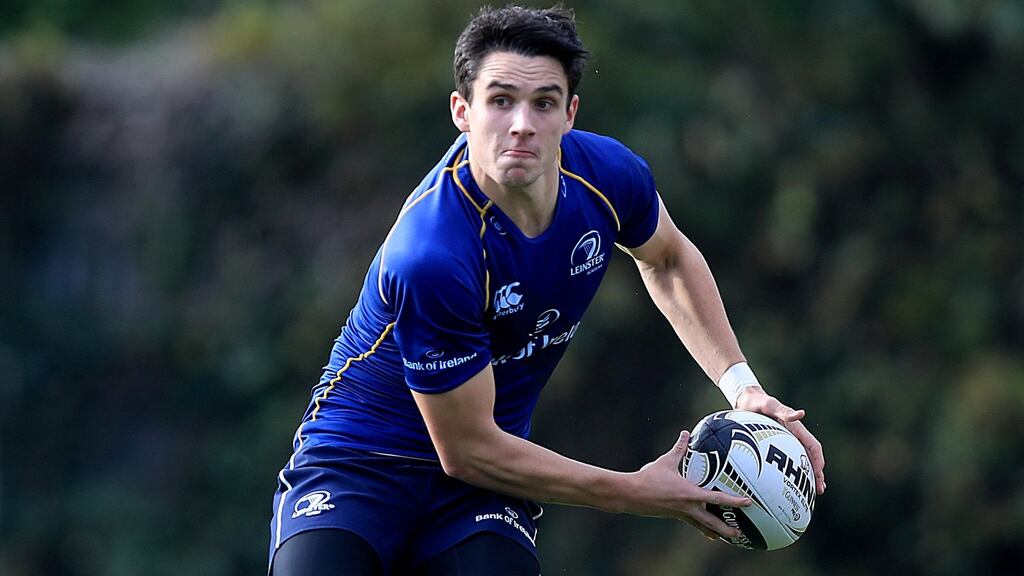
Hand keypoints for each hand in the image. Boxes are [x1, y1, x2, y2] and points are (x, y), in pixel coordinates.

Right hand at [631, 431, 751, 539]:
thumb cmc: (649, 478)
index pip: (717, 499)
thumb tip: (685, 433)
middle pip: (711, 522)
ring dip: (714, 531)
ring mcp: (680, 514)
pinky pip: (691, 522)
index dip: (734, 500)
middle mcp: (687, 507)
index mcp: (689, 494)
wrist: (631, 495)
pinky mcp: (673, 515)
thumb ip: (679, 448)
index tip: (748, 502)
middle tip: (738, 534)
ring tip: (725, 536)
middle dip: (725, 529)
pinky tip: (704, 527)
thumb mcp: (666, 461)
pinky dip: (700, 526)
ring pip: (701, 525)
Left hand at [736, 386, 825, 493]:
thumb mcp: (769, 405)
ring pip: (802, 460)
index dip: (817, 461)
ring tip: (812, 491)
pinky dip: (792, 471)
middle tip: (819, 490)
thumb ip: (783, 411)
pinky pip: (788, 459)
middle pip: (810, 457)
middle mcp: (794, 435)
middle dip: (817, 473)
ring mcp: (787, 440)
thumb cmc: (758, 402)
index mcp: (796, 428)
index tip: (820, 474)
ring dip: (809, 474)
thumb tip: (801, 414)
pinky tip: (786, 483)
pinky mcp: (778, 443)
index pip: (813, 446)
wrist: (746, 399)